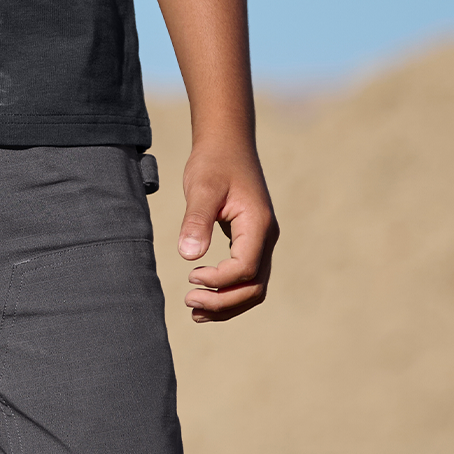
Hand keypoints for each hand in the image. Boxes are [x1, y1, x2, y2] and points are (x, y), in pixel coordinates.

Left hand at [177, 142, 277, 321]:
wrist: (227, 142)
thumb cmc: (214, 161)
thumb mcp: (201, 187)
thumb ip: (196, 220)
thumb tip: (187, 256)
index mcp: (258, 225)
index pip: (246, 268)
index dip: (219, 280)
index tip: (191, 276)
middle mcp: (266, 237)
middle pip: (254, 287)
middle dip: (223, 301)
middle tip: (189, 302)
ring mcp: (262, 240)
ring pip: (253, 287)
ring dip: (227, 303)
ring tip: (195, 310)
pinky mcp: (252, 240)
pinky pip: (247, 275)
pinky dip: (228, 290)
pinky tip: (204, 292)